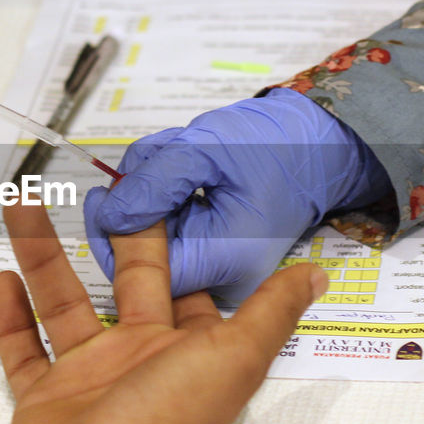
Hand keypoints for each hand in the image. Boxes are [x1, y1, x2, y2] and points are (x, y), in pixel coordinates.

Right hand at [0, 200, 325, 423]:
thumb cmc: (172, 415)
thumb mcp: (236, 354)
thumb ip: (273, 310)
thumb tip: (317, 274)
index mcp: (187, 348)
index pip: (188, 286)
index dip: (182, 242)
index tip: (169, 194)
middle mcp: (139, 357)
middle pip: (125, 284)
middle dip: (117, 237)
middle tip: (105, 189)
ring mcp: (88, 376)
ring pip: (63, 303)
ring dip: (44, 256)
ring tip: (26, 203)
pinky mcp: (44, 396)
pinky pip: (25, 349)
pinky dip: (11, 316)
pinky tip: (3, 276)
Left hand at [83, 87, 390, 302]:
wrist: (318, 147)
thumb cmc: (274, 145)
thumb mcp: (204, 151)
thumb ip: (153, 183)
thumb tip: (110, 215)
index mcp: (224, 261)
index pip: (143, 273)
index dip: (115, 236)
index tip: (105, 195)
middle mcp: (222, 277)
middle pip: (146, 259)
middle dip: (137, 206)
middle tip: (141, 164)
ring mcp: (219, 268)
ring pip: (157, 240)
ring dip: (152, 194)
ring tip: (173, 153)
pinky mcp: (216, 253)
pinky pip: (175, 232)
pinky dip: (168, 197)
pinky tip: (182, 166)